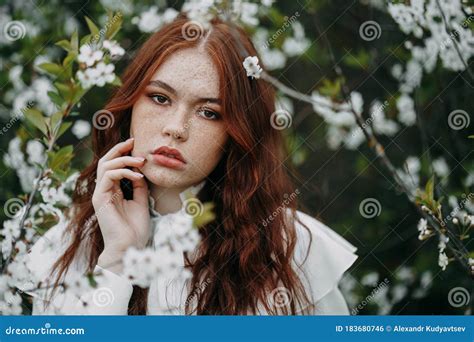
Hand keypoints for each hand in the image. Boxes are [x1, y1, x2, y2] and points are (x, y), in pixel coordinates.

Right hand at [92, 138, 149, 271]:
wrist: (130, 247)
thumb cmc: (135, 229)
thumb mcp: (141, 201)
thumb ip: (139, 186)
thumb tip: (141, 171)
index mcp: (113, 191)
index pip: (113, 165)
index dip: (123, 153)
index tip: (136, 144)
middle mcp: (104, 191)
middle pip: (105, 161)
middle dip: (119, 149)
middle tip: (134, 142)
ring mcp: (100, 194)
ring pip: (105, 166)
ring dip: (124, 159)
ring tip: (141, 161)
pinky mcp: (100, 199)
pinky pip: (108, 177)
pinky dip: (123, 172)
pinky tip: (138, 176)